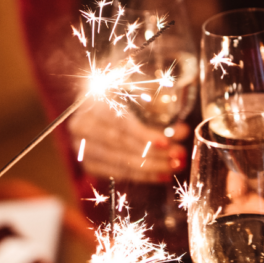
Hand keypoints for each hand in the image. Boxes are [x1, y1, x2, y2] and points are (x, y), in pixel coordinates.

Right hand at [68, 101, 187, 182]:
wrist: (97, 99)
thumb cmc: (124, 89)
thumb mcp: (140, 86)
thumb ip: (159, 106)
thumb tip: (182, 132)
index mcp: (92, 97)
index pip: (118, 120)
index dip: (142, 134)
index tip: (165, 143)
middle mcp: (81, 123)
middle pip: (120, 144)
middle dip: (154, 153)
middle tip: (179, 156)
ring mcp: (81, 146)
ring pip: (120, 162)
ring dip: (151, 167)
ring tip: (175, 166)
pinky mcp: (88, 163)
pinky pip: (118, 174)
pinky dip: (142, 176)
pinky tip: (162, 175)